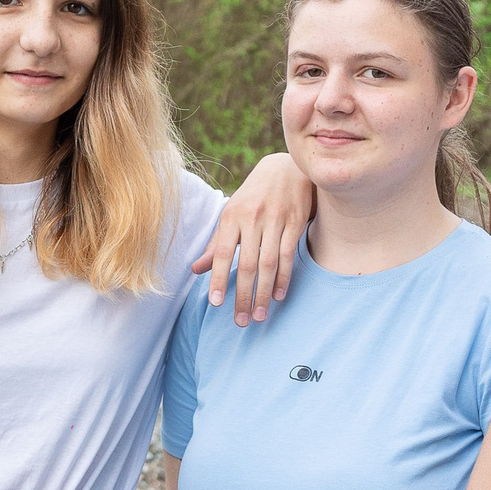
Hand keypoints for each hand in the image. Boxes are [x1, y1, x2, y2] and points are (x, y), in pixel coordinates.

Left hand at [190, 153, 313, 326]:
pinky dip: (284, 278)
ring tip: (260, 316)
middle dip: (244, 296)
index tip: (216, 303)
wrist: (286, 168)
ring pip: (269, 264)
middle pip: (247, 264)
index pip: (222, 253)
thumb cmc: (253, 196)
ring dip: (265, 293)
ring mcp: (275, 220)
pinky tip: (279, 296)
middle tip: (241, 321)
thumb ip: (216, 244)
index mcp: (231, 217)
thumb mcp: (232, 215)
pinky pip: (288, 255)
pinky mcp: (295, 222)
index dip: (219, 279)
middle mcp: (252, 218)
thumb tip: (196, 270)